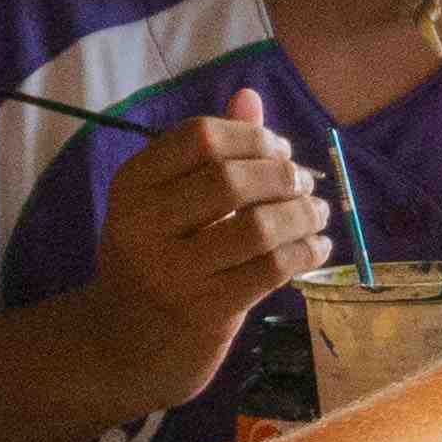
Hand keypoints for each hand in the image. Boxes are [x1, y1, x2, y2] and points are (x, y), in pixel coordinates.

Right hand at [63, 89, 333, 419]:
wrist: (122, 346)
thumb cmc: (157, 259)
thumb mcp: (168, 203)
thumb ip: (209, 152)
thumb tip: (251, 95)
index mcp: (131, 185)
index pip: (200, 136)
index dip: (251, 136)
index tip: (279, 149)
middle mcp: (143, 225)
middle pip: (231, 178)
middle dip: (283, 175)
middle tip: (305, 183)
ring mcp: (172, 272)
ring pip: (257, 227)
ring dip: (303, 214)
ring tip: (318, 213)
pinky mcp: (204, 311)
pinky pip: (271, 269)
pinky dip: (307, 251)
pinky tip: (318, 246)